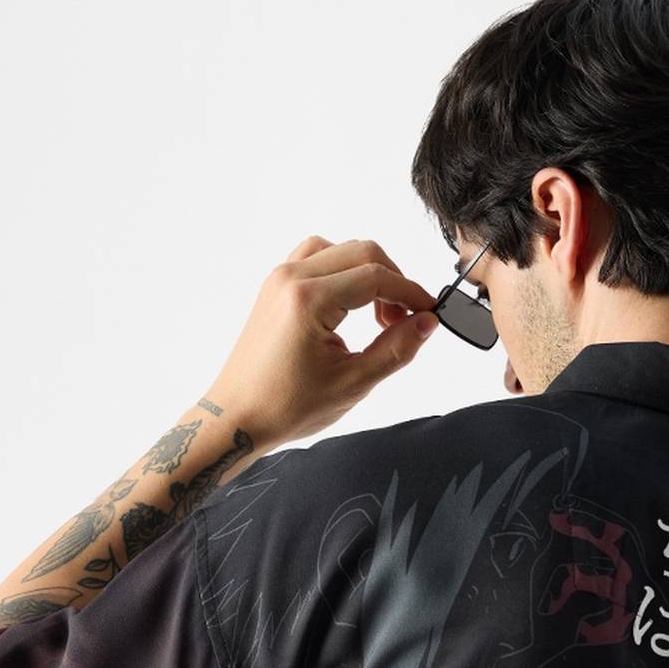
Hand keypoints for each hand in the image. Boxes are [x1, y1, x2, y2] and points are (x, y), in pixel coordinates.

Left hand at [204, 235, 439, 453]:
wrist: (238, 417)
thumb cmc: (286, 407)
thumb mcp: (352, 383)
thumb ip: (395, 349)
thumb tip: (426, 323)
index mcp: (309, 299)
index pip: (375, 276)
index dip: (410, 292)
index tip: (430, 313)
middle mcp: (291, 278)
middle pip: (361, 252)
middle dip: (393, 281)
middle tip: (407, 321)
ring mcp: (280, 278)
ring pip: (340, 250)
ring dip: (369, 273)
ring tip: (379, 316)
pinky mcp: (276, 286)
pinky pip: (317, 259)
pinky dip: (343, 272)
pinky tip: (351, 305)